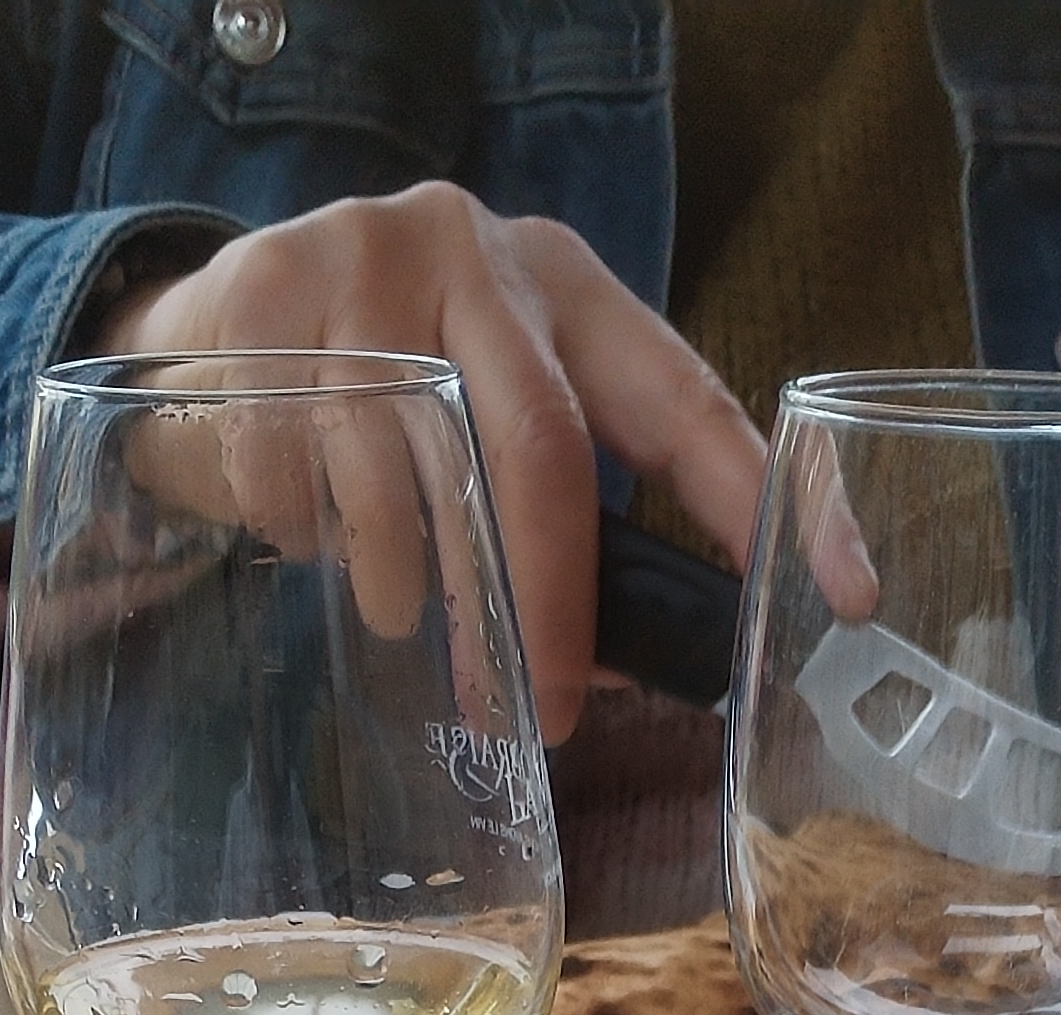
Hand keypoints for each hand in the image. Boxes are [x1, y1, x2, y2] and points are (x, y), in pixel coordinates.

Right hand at [111, 190, 767, 740]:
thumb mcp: (492, 426)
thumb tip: (625, 675)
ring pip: (408, 472)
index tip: (847, 595)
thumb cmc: (388, 403)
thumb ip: (564, 520)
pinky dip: (303, 536)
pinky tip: (302, 539)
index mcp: (570, 291)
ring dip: (409, 585)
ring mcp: (368, 261)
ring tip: (401, 618)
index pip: (689, 404)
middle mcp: (481, 255)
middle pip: (545, 451)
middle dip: (550, 606)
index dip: (769, 503)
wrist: (213, 325)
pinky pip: (296, 467)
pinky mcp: (263, 292)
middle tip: (549, 712)